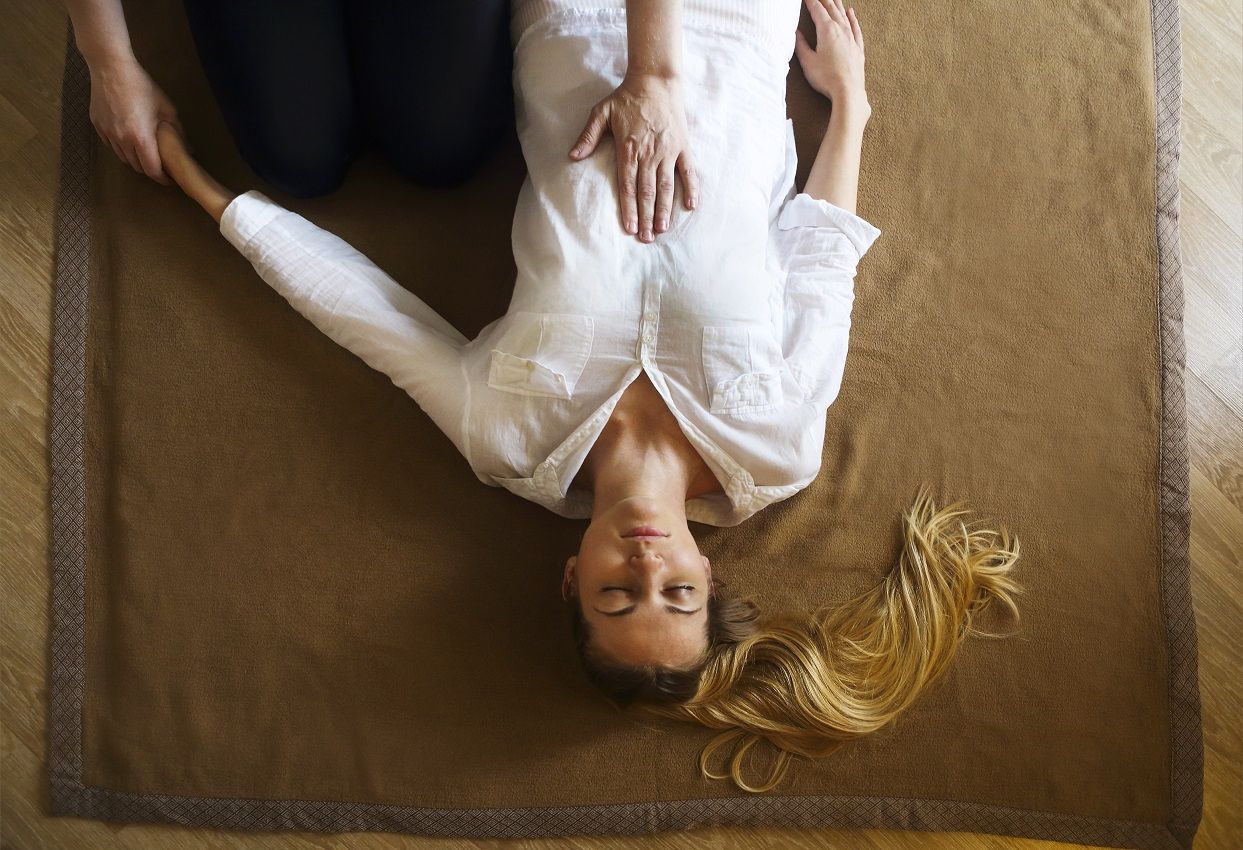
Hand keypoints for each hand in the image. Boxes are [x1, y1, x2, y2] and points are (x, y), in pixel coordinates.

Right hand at [87, 55, 180, 185]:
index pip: (151, 170)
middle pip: (137, 166)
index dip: (162, 178)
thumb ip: (178, 132)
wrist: (111, 68)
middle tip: (160, 166)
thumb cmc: (142, 86)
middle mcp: (121, 140)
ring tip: (145, 154)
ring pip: (122, 157)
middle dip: (150, 169)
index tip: (169, 180)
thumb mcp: (167, 109)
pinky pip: (110, 145)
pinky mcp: (97, 126)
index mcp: (140, 138)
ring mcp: (107, 133)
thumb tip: (189, 150)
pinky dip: (121, 148)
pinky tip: (129, 140)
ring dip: (135, 159)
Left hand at [569, 74, 698, 242]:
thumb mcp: (601, 112)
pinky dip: (691, 189)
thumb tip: (573, 156)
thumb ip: (588, 136)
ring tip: (662, 229)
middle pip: (647, 192)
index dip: (628, 209)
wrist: (655, 78)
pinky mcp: (683, 146)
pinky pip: (688, 172)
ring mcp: (668, 151)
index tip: (629, 228)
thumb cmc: (626, 96)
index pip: (628, 187)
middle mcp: (650, 154)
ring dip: (664, 210)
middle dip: (645, 217)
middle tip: (646, 238)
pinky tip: (690, 207)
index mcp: (629, 149)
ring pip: (667, 187)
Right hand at [794, 0, 869, 111]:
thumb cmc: (826, 78)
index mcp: (827, 30)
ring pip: (844, 15)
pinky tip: (851, 12)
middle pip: (831, 8)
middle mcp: (841, 30)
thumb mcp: (807, 62)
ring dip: (837, 4)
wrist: (848, 91)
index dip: (810, 1)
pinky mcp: (858, 47)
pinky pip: (855, 27)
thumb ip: (801, 45)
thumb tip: (796, 33)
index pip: (817, 10)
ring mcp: (851, 38)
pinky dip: (852, 18)